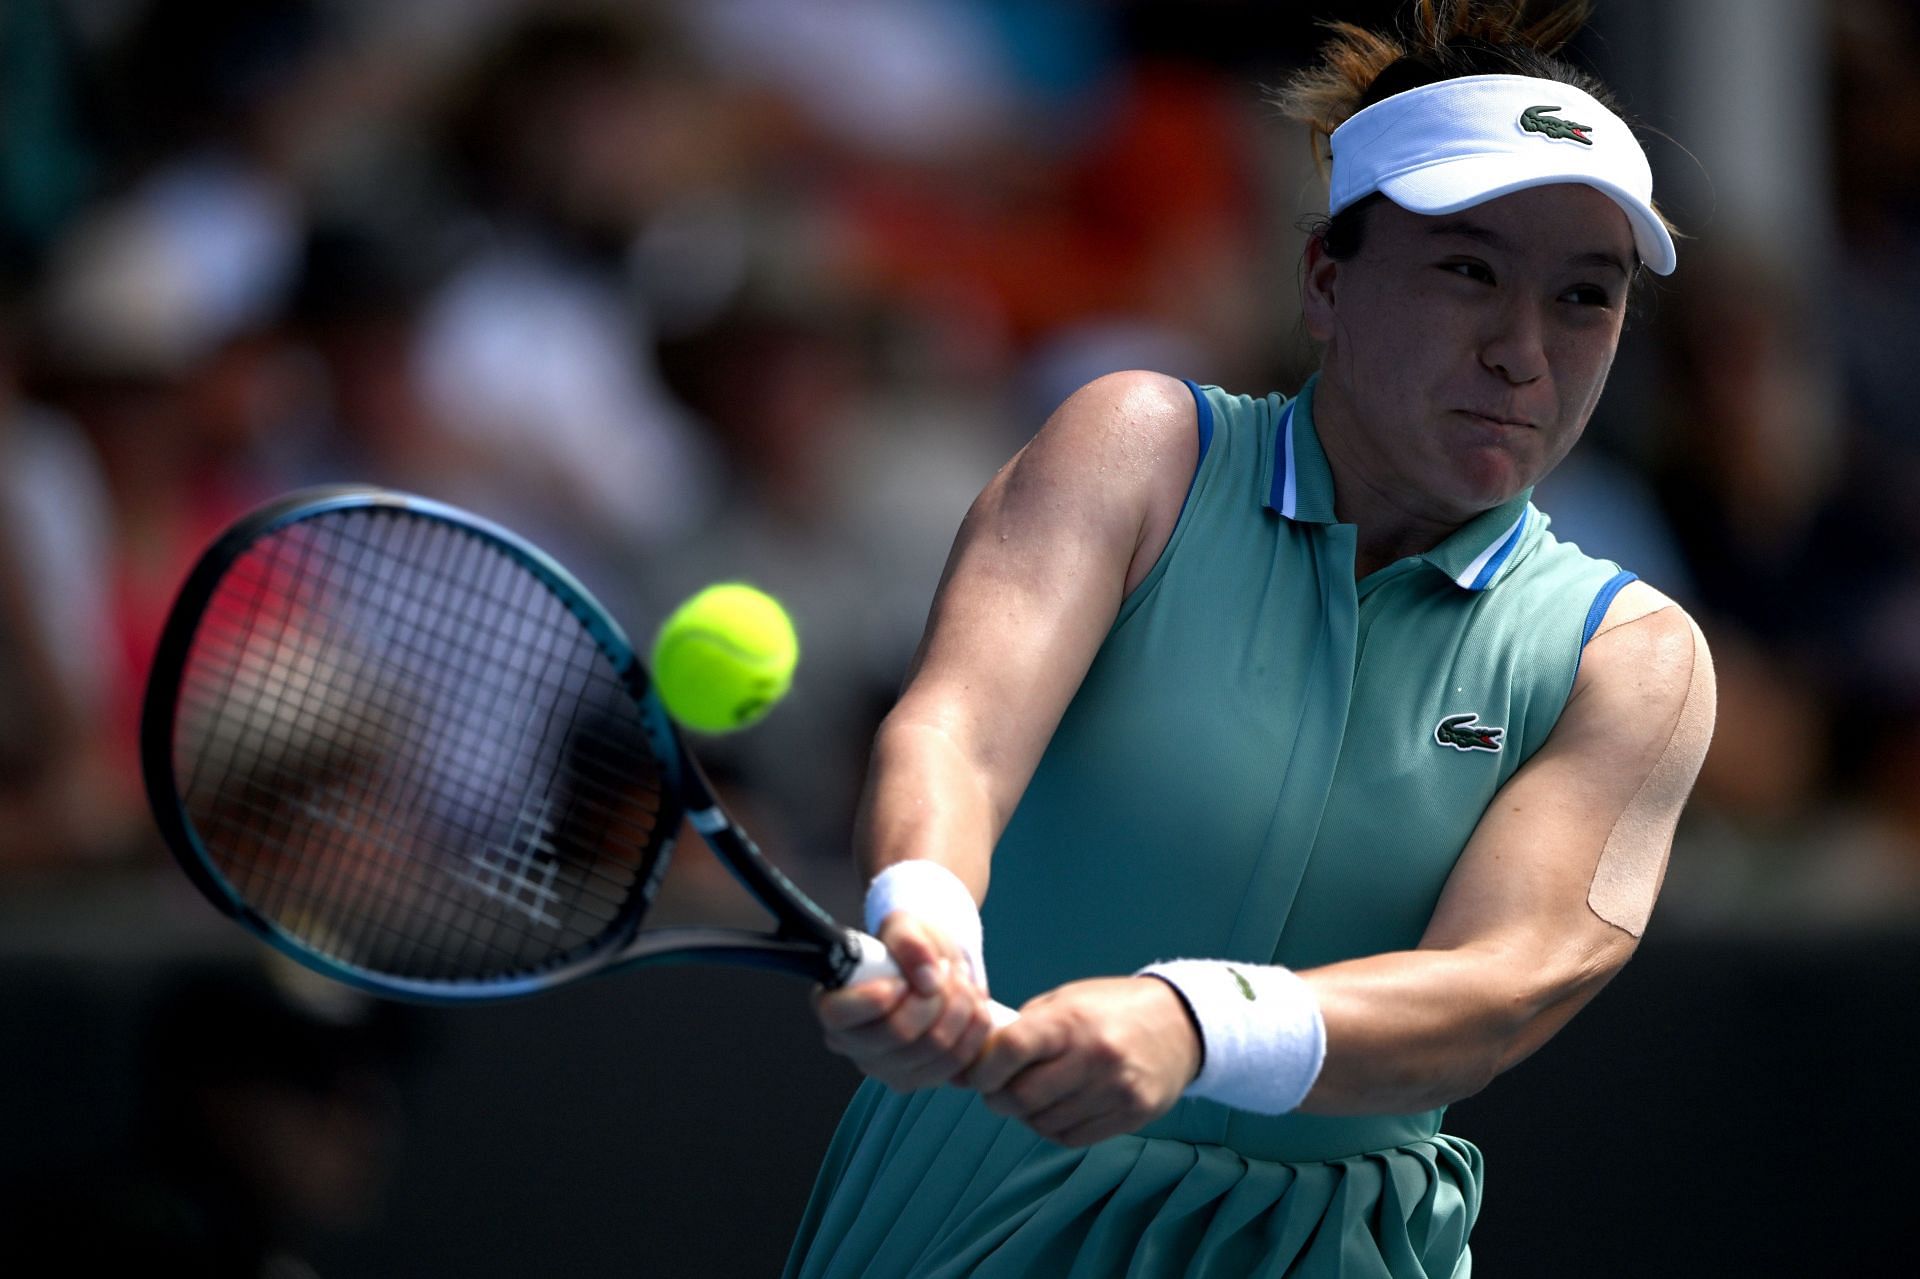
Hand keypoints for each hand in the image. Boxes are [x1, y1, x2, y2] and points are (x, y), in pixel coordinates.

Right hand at [813, 913, 993, 1091]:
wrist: (933, 968)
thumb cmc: (908, 948)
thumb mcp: (904, 925)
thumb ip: (909, 941)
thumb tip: (927, 977)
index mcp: (833, 1004)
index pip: (839, 1015)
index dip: (875, 997)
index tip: (901, 979)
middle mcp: (851, 1044)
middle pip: (897, 1033)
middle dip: (934, 996)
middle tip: (945, 969)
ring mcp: (884, 1068)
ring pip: (933, 1048)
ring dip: (960, 1008)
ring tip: (962, 982)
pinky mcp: (919, 1079)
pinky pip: (957, 1063)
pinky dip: (973, 1030)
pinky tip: (973, 1005)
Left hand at [963, 976, 1199, 1146]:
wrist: (1180, 1024)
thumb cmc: (1110, 1009)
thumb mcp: (1067, 1001)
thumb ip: (1024, 1028)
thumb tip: (973, 1060)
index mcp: (1072, 1020)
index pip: (1012, 1048)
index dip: (984, 1068)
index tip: (977, 1074)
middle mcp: (1095, 1056)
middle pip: (1023, 1096)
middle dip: (998, 1100)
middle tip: (996, 1092)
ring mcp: (1116, 1089)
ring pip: (1044, 1123)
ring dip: (1027, 1117)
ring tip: (1031, 1098)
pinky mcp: (1132, 1114)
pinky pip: (1072, 1137)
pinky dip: (1053, 1128)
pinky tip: (1057, 1110)